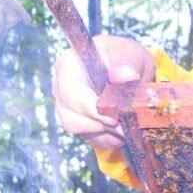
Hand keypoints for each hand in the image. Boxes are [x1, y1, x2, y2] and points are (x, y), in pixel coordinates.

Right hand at [53, 35, 154, 149]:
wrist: (130, 68)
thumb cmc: (125, 57)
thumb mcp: (132, 54)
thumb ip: (128, 64)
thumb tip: (123, 75)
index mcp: (69, 65)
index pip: (71, 94)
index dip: (92, 109)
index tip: (114, 118)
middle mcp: (61, 87)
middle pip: (70, 117)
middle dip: (100, 125)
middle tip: (125, 126)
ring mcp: (66, 106)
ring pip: (77, 129)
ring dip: (104, 132)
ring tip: (126, 126)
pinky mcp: (78, 121)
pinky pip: (89, 137)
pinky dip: (108, 138)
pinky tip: (122, 130)